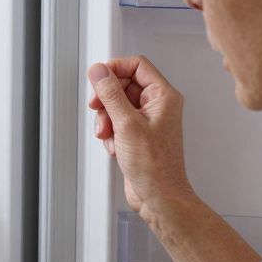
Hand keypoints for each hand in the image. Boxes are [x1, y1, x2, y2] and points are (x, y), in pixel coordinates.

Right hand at [87, 55, 194, 214]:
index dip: (115, 69)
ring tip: (108, 135)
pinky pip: (117, 123)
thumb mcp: (126, 124)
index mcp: (163, 96)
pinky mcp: (139, 135)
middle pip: (123, 85)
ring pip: (117, 106)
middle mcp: (157, 105)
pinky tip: (115, 147)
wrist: (158, 196)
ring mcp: (148, 120)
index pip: (137, 65)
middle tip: (98, 109)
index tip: (98, 80)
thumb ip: (111, 94)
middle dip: (107, 100)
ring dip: (107, 119)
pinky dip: (111, 133)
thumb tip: (99, 71)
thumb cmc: (154, 166)